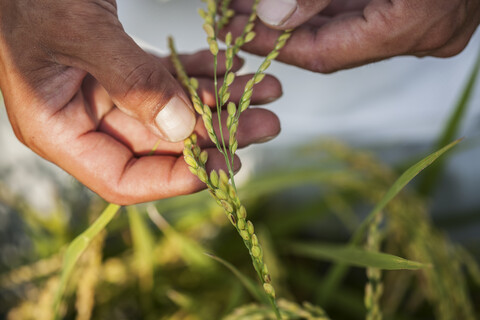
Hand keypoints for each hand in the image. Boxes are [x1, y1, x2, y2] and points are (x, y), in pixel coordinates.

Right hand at [0, 0, 281, 203]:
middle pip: (161, 145)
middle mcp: (84, 119)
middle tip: (266, 123)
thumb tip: (181, 128)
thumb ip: (130, 81)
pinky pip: (169, 78)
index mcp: (58, 130)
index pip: (123, 178)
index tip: (226, 162)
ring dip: (221, 100)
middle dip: (217, 133)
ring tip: (268, 90)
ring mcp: (105, 93)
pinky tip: (233, 64)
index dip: (176, 178)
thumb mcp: (78, 32)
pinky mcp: (123, 67)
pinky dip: (201, 72)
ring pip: (173, 111)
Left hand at [225, 0, 479, 72]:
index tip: (237, 31)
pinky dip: (324, 5)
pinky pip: (361, 11)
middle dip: (280, 26)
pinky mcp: (419, 5)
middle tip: (235, 13)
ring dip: (297, 14)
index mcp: (416, 22)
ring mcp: (424, 20)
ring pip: (344, 26)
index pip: (327, 53)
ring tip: (251, 4)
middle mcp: (423, 32)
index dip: (276, 44)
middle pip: (332, 42)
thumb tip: (272, 15)